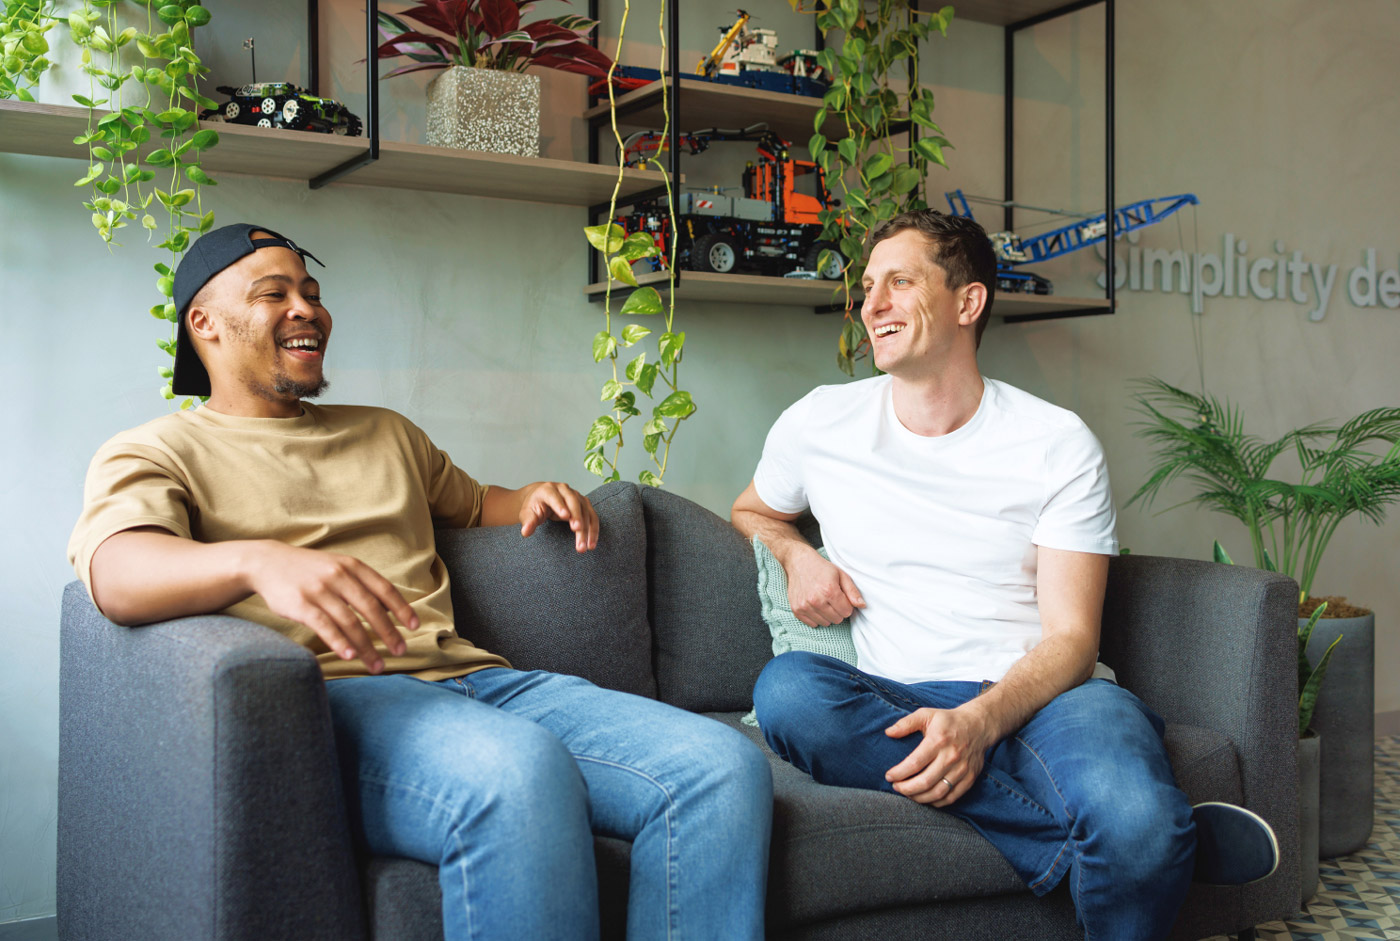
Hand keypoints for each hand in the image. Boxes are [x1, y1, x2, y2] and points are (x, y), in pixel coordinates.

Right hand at [245, 542, 413, 673]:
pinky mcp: (300, 604)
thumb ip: (363, 584)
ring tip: (377, 666)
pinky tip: (351, 656)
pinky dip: (339, 642)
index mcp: (353, 566)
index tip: (414, 628)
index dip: (402, 609)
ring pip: (349, 622)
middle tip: (400, 652)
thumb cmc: (310, 570)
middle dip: (388, 633)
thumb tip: (393, 609)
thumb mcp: (339, 566)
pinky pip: (324, 626)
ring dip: (366, 647)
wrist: (266, 562)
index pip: (384, 589)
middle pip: (371, 608)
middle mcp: (338, 575)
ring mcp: (319, 590)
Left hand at [519, 482, 598, 552]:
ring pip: (585, 511)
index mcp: (548, 490)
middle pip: (573, 502)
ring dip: (588, 528)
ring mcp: (576, 495)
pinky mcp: (584, 504)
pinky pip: (592, 517)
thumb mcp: (527, 513)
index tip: (565, 516)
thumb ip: (527, 522)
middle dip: (577, 517)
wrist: (541, 497)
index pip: (554, 497)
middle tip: (577, 531)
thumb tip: (526, 532)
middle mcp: (564, 490)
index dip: (560, 505)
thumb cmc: (534, 506)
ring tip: (586, 546)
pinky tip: (592, 543)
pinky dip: (593, 530)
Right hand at [784, 546, 864, 626]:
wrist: (799, 562)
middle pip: (837, 619)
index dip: (847, 605)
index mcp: (829, 590)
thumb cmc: (822, 568)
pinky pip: (812, 624)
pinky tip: (815, 606)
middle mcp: (816, 600)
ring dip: (827, 615)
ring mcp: (805, 606)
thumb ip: (852, 591)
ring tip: (823, 601)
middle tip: (833, 599)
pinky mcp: (797, 610)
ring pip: (825, 623)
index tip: (842, 598)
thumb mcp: (841, 575)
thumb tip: (862, 606)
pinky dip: (816, 617)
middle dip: (838, 611)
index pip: (847, 612)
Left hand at [884, 705, 994, 805]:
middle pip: (925, 781)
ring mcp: (962, 769)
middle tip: (896, 787)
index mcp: (938, 741)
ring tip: (908, 794)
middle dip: (906, 789)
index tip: (889, 776)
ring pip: (938, 793)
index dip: (899, 773)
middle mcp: (951, 757)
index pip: (914, 763)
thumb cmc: (948, 720)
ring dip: (919, 797)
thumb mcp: (926, 714)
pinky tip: (925, 798)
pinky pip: (951, 797)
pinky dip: (936, 802)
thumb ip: (906, 723)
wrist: (979, 726)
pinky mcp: (970, 778)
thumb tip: (888, 733)